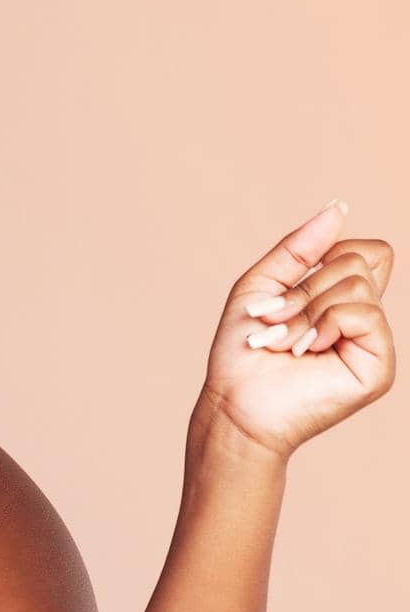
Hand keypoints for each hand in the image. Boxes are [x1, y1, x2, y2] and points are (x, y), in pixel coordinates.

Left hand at [197, 199, 395, 463]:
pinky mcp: (378, 365)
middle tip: (274, 322)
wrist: (233, 403)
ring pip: (356, 283)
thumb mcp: (261, 286)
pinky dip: (323, 324)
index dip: (328, 254)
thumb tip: (339, 207)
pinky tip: (304, 351)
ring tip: (283, 342)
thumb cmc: (242, 352)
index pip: (365, 250)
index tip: (289, 286)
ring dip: (305, 310)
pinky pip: (363, 312)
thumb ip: (299, 248)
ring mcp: (373, 341)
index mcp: (341, 299)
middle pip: (357, 260)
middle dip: (303, 288)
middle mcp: (363, 317)